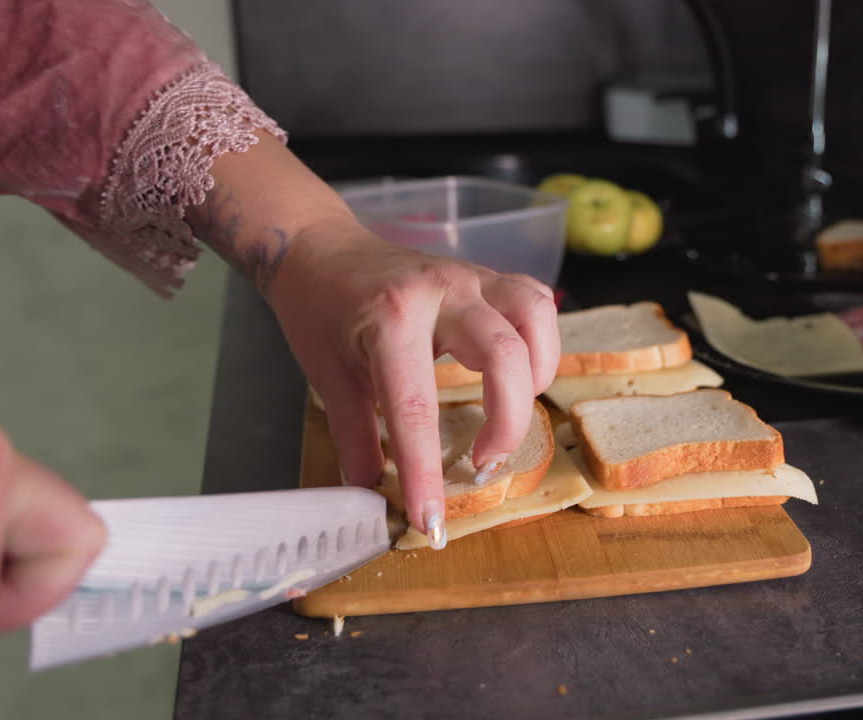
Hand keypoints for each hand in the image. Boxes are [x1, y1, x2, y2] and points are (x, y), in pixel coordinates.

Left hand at [183, 131, 558, 545]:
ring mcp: (471, 277)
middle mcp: (439, 292)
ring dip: (536, 376)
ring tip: (508, 414)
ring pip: (534, 317)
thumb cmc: (321, 313)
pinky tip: (521, 375)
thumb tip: (375, 501)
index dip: (425, 472)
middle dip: (506, 423)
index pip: (415, 406)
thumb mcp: (328, 379)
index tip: (432, 520)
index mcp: (389, 320)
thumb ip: (356, 441)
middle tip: (480, 463)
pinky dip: (541, 343)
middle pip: (503, 354)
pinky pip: (536, 302)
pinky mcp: (488, 277)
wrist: (322, 249)